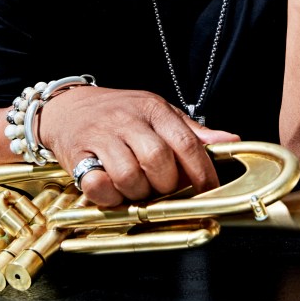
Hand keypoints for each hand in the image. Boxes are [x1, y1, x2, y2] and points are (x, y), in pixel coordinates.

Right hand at [38, 85, 239, 206]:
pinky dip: (109, 194)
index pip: (186, 143)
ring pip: (129, 175)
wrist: (68, 106)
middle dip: (167, 184)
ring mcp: (102, 136)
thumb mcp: (158, 112)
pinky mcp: (79, 154)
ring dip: (138, 192)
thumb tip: (231, 141)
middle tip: (164, 188)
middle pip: (159, 161)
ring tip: (137, 188)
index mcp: (153, 109)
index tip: (208, 191)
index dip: (202, 173)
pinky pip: (97, 183)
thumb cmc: (120, 112)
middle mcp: (128, 120)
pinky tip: (112, 189)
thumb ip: (192, 131)